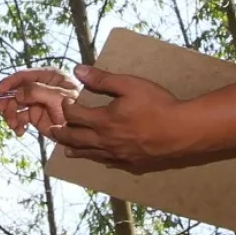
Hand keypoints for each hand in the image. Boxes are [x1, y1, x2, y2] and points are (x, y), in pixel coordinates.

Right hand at [0, 67, 80, 138]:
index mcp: (47, 76)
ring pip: (15, 105)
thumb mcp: (58, 97)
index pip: (23, 76)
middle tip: (0, 111)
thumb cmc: (78, 107)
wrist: (86, 130)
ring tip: (14, 125)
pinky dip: (17, 124)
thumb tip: (17, 93)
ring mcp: (37, 102)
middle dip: (7, 101)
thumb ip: (37, 91)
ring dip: (11, 115)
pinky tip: (19, 131)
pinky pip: (20, 118)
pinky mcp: (35, 116)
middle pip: (16, 91)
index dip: (9, 83)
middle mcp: (40, 87)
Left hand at [53, 65, 189, 173]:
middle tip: (53, 131)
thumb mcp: (129, 85)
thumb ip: (102, 79)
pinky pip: (109, 163)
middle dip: (62, 133)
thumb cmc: (157, 104)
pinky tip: (100, 159)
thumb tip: (78, 70)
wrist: (182, 130)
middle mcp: (106, 141)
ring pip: (90, 154)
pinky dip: (99, 159)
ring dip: (76, 150)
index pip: (75, 115)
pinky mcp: (132, 163)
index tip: (66, 103)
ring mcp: (118, 155)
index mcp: (102, 120)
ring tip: (67, 150)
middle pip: (76, 139)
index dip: (67, 108)